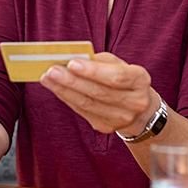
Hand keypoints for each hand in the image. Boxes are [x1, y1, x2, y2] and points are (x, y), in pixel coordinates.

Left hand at [40, 52, 157, 135]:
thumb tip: (70, 60)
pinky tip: (55, 88)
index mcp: (140, 80)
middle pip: (99, 92)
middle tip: (51, 70)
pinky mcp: (106, 127)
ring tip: (47, 78)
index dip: (93, 71)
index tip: (72, 63)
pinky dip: (67, 98)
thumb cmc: (123, 78)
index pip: (116, 76)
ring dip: (64, 90)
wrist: (138, 107)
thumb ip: (98, 61)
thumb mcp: (118, 64)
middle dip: (72, 81)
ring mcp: (121, 118)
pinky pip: (83, 111)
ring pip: (88, 104)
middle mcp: (135, 102)